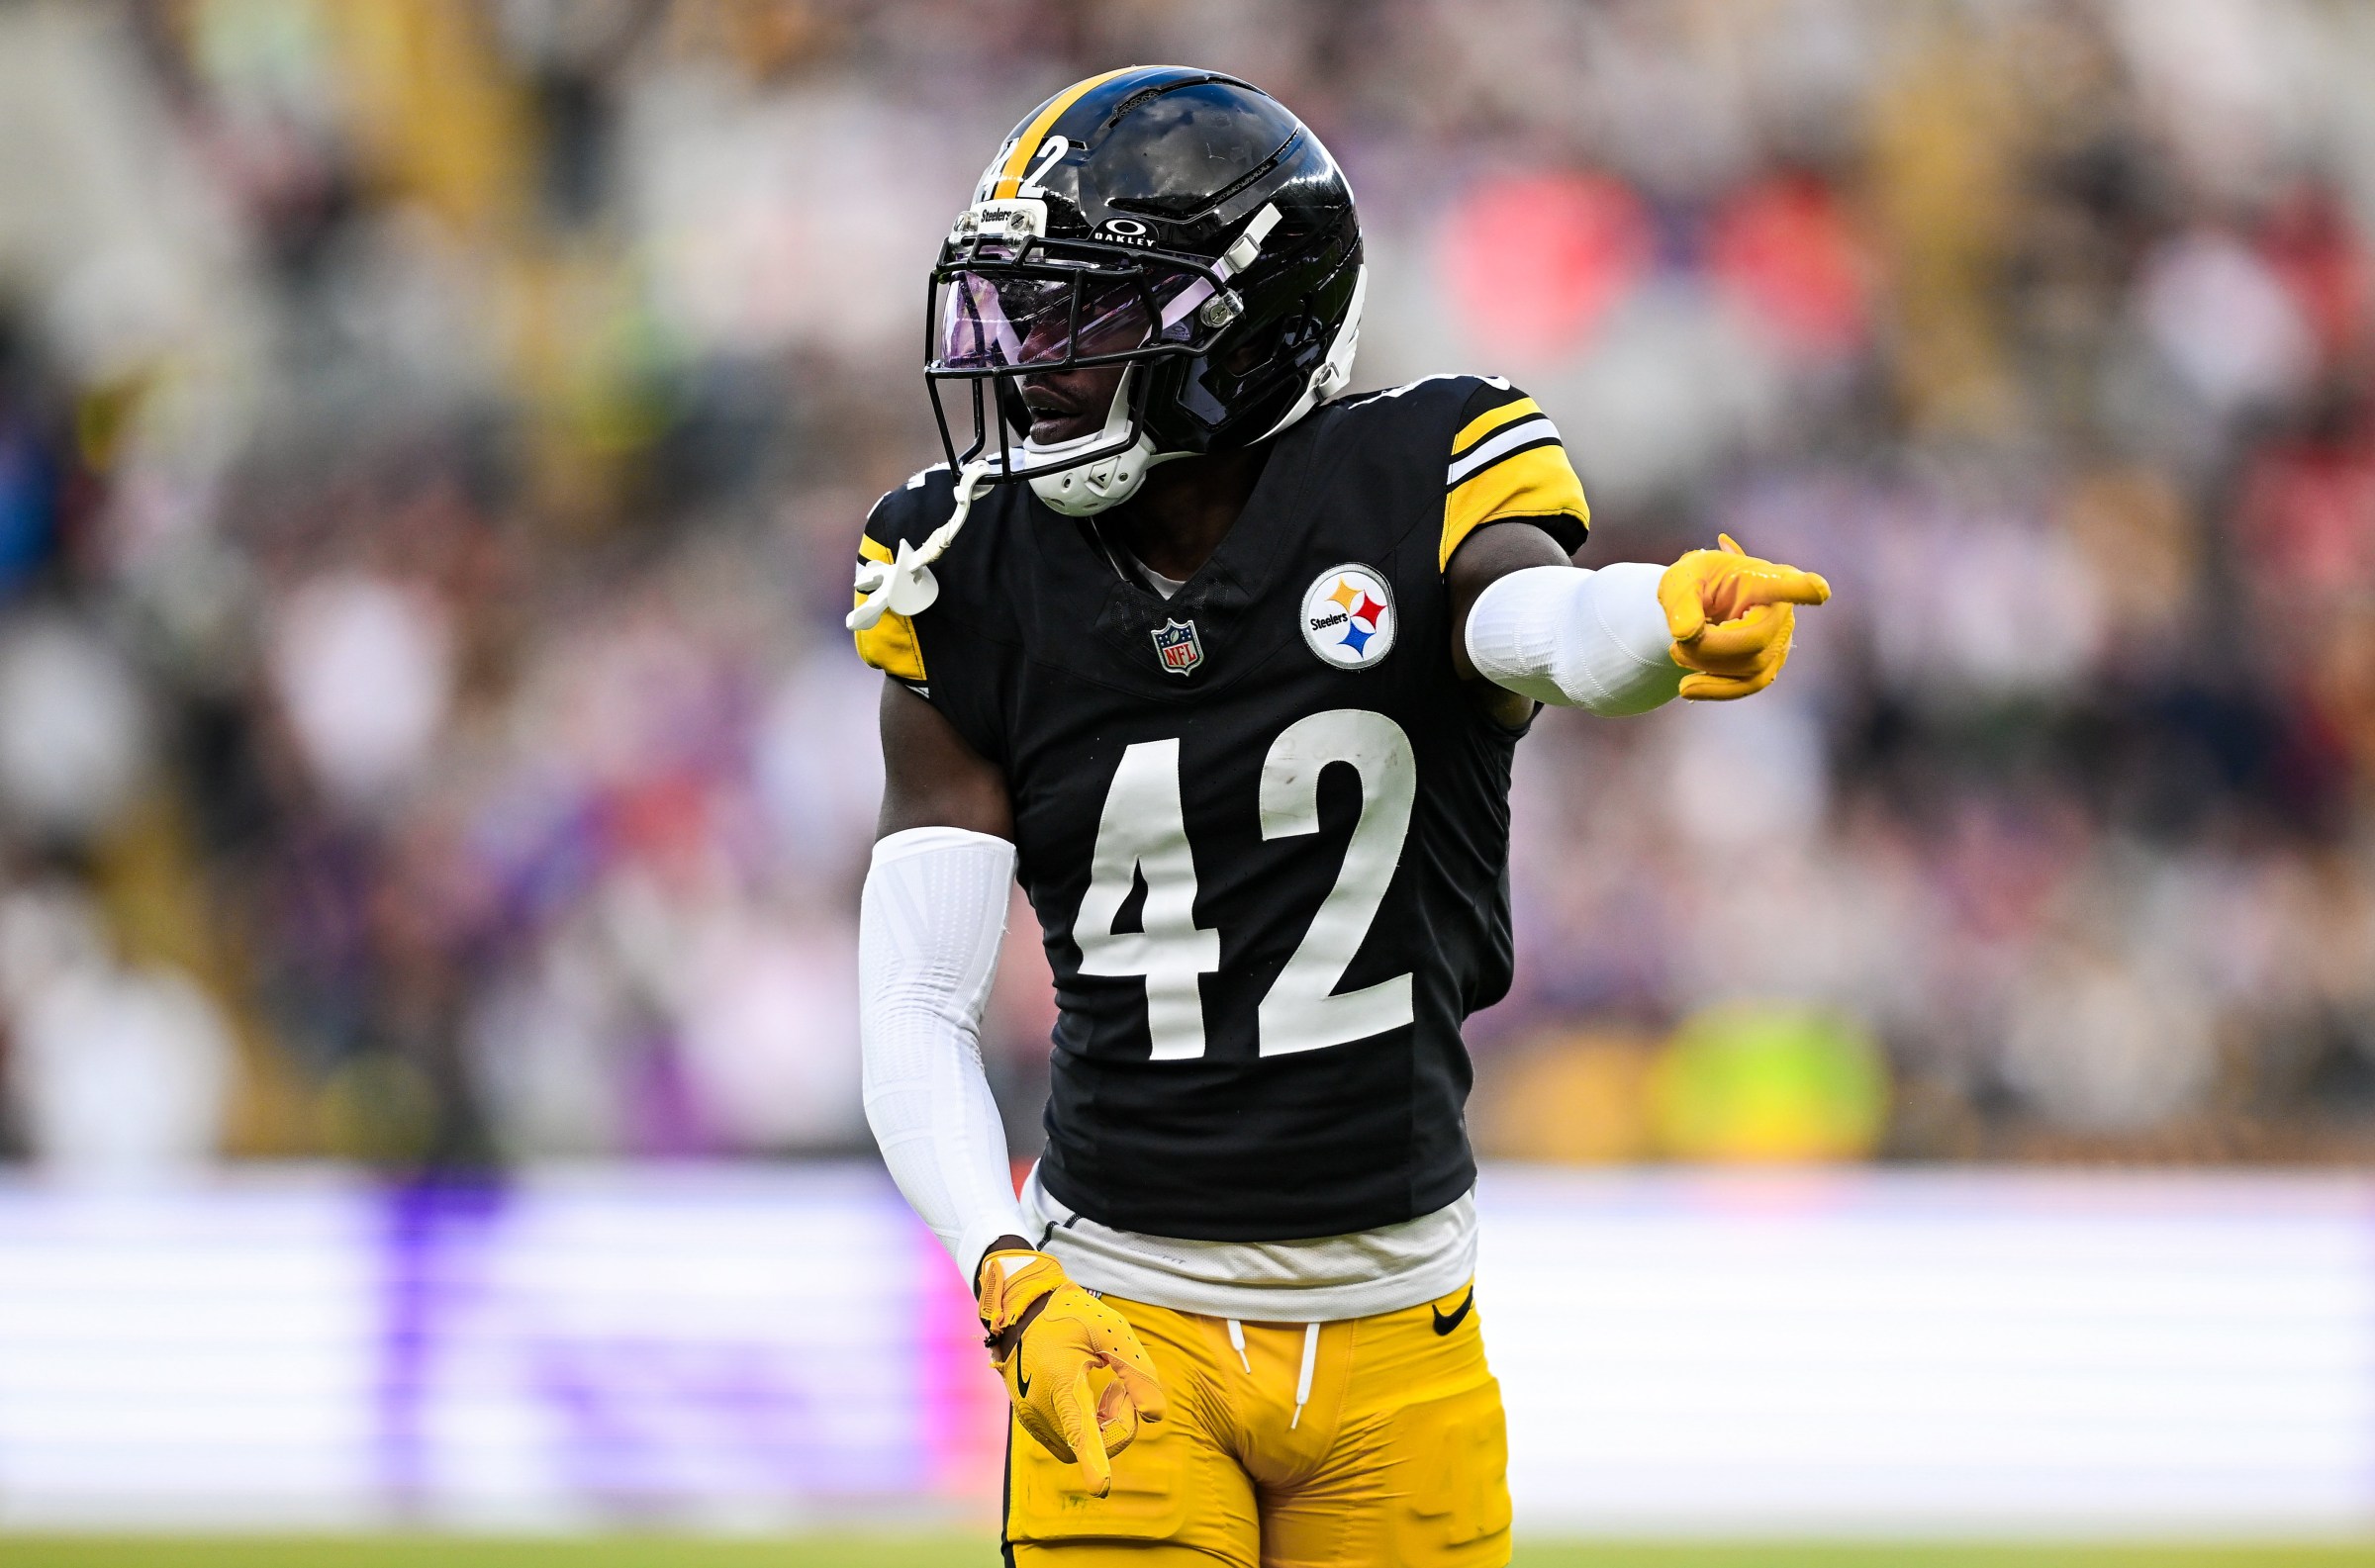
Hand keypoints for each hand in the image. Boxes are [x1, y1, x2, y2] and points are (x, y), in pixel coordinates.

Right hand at [977, 1250, 1166, 1496]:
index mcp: (1061, 1382)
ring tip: (1107, 1390)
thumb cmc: (1073, 1315)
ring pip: (1076, 1447)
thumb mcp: (1112, 1331)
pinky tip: (1089, 1397)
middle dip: (1117, 1426)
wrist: (1025, 1308)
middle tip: (1122, 1390)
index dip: (1094, 1460)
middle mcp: (1040, 1405)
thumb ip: (1137, 1373)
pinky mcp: (1028, 1419)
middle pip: (1089, 1442)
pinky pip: (1064, 1441)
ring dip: (1101, 1428)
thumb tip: (1156, 1417)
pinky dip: (1085, 1428)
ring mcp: (1030, 1416)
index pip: (1081, 1428)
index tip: (1102, 1488)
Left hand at [1657, 533, 1831, 699]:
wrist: (1698, 607)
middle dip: (1711, 647)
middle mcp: (1781, 610)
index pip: (1785, 584)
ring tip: (1678, 651)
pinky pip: (1749, 686)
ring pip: (1751, 666)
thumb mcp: (1679, 582)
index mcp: (1764, 578)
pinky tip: (1687, 688)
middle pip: (1757, 638)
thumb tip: (1687, 634)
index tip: (1818, 591)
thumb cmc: (1695, 585)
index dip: (1803, 589)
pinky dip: (1716, 690)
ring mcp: (1780, 640)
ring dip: (1706, 665)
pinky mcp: (1768, 666)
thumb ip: (1680, 602)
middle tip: (1677, 643)